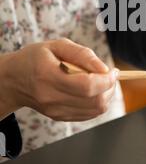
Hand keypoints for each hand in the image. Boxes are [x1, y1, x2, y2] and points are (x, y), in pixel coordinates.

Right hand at [0, 38, 116, 121]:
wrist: (14, 80)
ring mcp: (55, 111)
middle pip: (94, 101)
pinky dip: (97, 103)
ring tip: (101, 81)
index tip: (113, 71)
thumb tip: (104, 68)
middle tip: (109, 75)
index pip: (86, 86)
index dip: (106, 80)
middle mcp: (50, 97)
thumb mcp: (57, 46)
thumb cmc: (36, 58)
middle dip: (109, 87)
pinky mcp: (59, 117)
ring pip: (94, 110)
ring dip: (106, 95)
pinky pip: (89, 114)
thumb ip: (82, 54)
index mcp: (48, 76)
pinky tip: (92, 90)